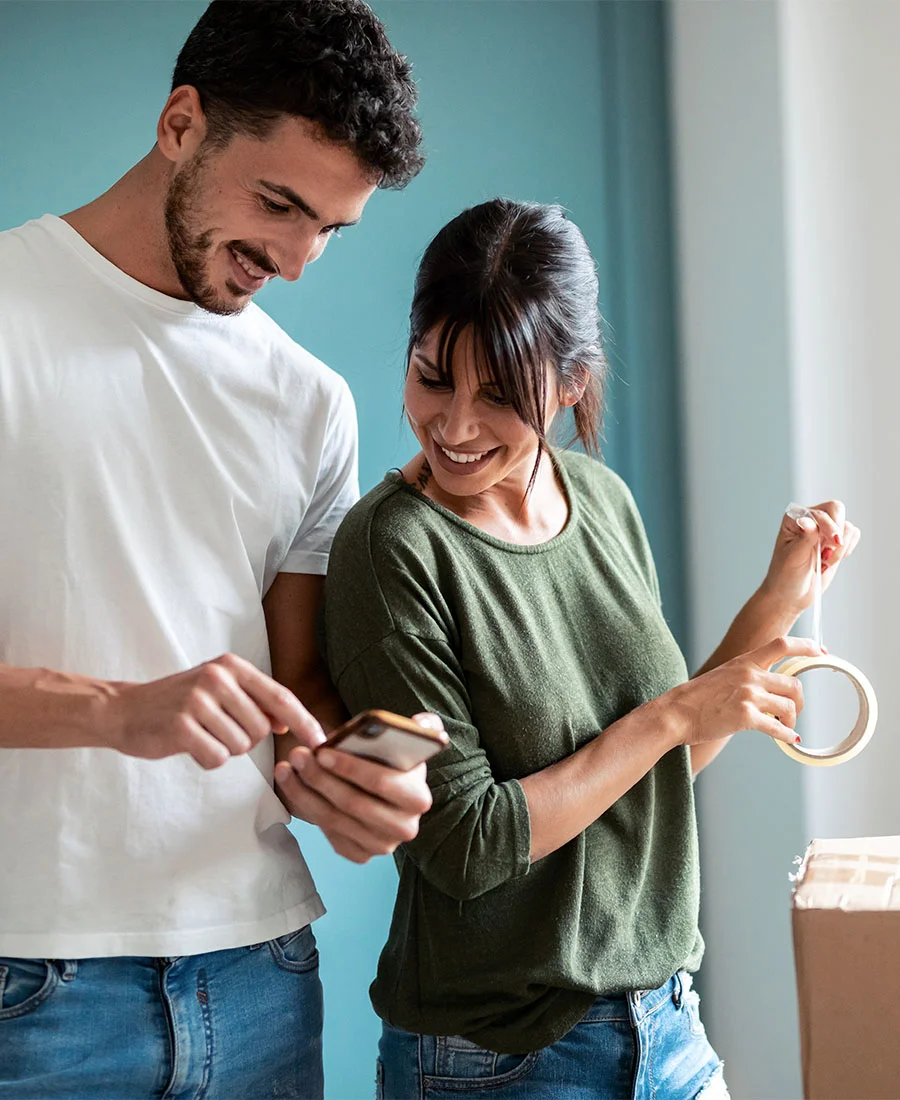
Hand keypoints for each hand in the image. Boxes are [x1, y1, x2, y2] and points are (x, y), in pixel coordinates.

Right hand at [107, 653, 323, 769]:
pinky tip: (189, 745)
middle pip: (261, 729)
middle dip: (245, 739)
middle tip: (216, 729)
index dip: (305, 721)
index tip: (322, 741)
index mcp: (232, 666)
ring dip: (224, 749)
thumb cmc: (178, 703)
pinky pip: (217, 758)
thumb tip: (289, 722)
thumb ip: (254, 703)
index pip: (280, 697)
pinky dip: (207, 759)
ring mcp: (198, 700)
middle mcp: (218, 677)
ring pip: (240, 746)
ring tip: (200, 734)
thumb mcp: (219, 692)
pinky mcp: (181, 726)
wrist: (124, 710)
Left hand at [274, 712, 438, 863]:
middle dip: (320, 778)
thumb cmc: (391, 760)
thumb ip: (421, 728)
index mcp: (417, 797)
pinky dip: (305, 808)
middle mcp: (404, 827)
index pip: (381, 782)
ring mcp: (381, 844)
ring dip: (304, 791)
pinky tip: (293, 786)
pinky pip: (327, 832)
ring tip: (287, 767)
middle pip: (353, 803)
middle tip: (297, 755)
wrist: (382, 789)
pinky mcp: (360, 854)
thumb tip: (421, 722)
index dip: (349, 767)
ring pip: (334, 818)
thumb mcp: (408, 741)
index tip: (322, 751)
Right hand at [668, 635, 822, 748]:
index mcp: (745, 661)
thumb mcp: (724, 675)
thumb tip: (769, 686)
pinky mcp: (745, 717)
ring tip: (785, 727)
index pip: (782, 645)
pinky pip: (777, 727)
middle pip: (793, 684)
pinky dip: (787, 735)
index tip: (821, 651)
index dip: (806, 646)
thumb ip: (747, 676)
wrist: (676, 713)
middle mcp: (749, 675)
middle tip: (794, 712)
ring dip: (792, 720)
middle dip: (799, 701)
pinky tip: (790, 740)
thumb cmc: (697, 698)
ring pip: (788, 706)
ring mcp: (748, 695)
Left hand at [760, 500, 860, 615]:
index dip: (830, 525)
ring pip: (846, 526)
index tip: (833, 543)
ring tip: (823, 561)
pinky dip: (845, 550)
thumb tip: (808, 521)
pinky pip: (852, 536)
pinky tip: (830, 561)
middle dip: (837, 533)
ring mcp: (824, 530)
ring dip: (839, 548)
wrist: (791, 595)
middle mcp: (810, 520)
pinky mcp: (835, 542)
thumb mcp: (793, 557)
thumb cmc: (785, 576)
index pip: (820, 512)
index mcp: (794, 518)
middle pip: (836, 510)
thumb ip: (805, 538)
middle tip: (829, 552)